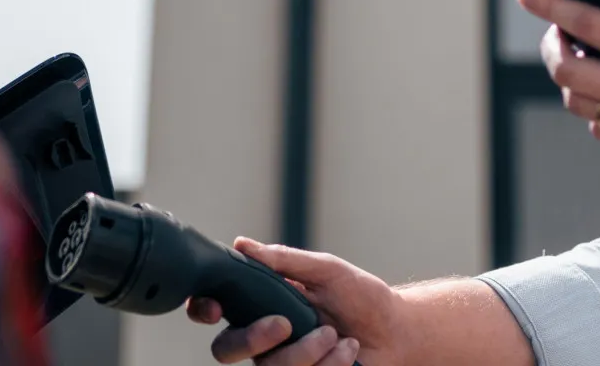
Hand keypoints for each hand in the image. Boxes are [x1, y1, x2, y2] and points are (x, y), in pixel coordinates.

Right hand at [187, 238, 407, 365]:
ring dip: (307, 351)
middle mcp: (265, 338)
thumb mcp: (328, 270)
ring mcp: (282, 363)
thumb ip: (286, 260)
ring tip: (338, 337)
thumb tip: (242, 245)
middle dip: (253, 338)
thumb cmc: (361, 298)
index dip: (204, 308)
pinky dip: (329, 365)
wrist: (395, 333)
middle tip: (284, 325)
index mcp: (263, 305)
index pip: (216, 309)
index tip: (217, 308)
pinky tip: (347, 353)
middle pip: (227, 349)